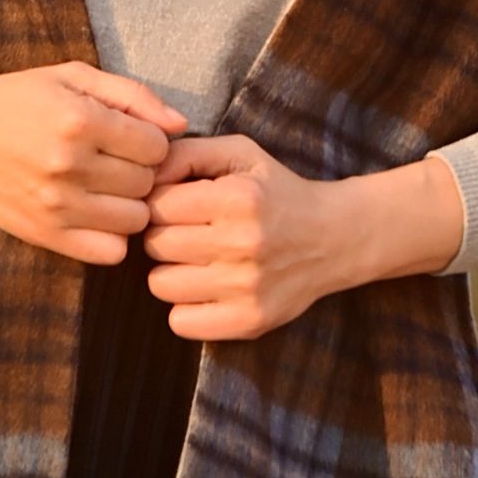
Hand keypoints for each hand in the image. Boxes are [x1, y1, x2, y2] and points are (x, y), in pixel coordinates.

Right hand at [0, 61, 188, 267]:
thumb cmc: (20, 98)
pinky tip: (98, 212)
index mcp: (79, 120)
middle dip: (143, 171)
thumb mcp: (74, 77)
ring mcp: (56, 205)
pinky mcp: (45, 235)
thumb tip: (180, 124)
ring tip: (110, 186)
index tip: (135, 137)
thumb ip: (132, 95)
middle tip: (122, 160)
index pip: (155, 146)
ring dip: (130, 203)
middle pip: (146, 184)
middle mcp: (69, 165)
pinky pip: (109, 252)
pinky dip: (113, 235)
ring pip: (134, 220)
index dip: (153, 140)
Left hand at [144, 134, 465, 340]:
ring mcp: (246, 287)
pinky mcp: (250, 321)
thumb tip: (144, 174)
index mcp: (237, 197)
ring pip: (162, 285)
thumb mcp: (240, 154)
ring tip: (192, 260)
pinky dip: (184, 307)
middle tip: (183, 233)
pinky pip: (181, 323)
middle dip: (161, 236)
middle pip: (157, 246)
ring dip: (169, 272)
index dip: (159, 203)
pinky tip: (203, 288)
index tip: (174, 205)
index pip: (159, 206)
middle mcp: (242, 243)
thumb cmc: (276, 190)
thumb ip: (188, 153)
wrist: (332, 237)